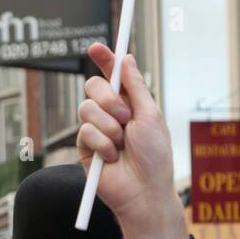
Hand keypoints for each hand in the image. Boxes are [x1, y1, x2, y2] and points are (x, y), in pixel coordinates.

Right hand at [78, 43, 187, 238]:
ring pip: (86, 108)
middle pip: (93, 87)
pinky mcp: (85, 148)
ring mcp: (96, 130)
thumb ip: (136, 87)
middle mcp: (111, 114)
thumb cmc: (155, 157)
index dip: (104, 60)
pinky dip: (101, 143)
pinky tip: (111, 158)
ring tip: (121, 144)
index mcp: (130, 103)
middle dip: (109, 99)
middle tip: (125, 117)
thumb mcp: (150, 116)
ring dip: (108, 126)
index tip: (96, 47)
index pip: (112, 76)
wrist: (143, 191)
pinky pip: (84, 131)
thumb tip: (127, 59)